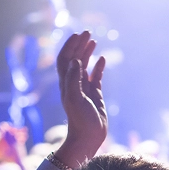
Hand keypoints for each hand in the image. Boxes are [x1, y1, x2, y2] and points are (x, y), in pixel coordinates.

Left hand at [54, 32, 106, 168]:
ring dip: (88, 52)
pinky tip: (103, 59)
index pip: (65, 59)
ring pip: (85, 65)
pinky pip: (95, 77)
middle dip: (79, 45)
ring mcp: (84, 88)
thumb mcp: (75, 99)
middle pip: (74, 59)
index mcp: (66, 82)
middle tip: (87, 32)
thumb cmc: (80, 120)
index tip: (78, 35)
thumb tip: (77, 61)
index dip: (69, 46)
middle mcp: (73, 83)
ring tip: (94, 40)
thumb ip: (74, 79)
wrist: (88, 137)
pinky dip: (98, 67)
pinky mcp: (94, 95)